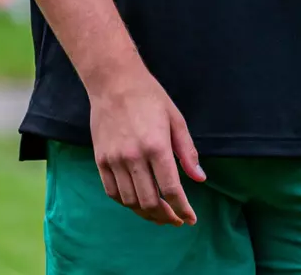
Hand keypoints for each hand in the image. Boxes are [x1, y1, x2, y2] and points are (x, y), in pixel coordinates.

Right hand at [89, 59, 205, 227]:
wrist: (114, 81)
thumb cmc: (150, 97)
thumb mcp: (176, 119)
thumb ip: (187, 151)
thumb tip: (199, 178)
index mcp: (157, 146)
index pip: (171, 189)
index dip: (182, 209)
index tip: (190, 219)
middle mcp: (134, 156)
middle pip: (150, 201)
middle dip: (165, 216)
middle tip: (175, 219)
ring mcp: (115, 160)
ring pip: (131, 201)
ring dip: (146, 213)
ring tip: (158, 213)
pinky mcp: (101, 160)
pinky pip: (112, 192)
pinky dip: (126, 203)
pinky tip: (137, 202)